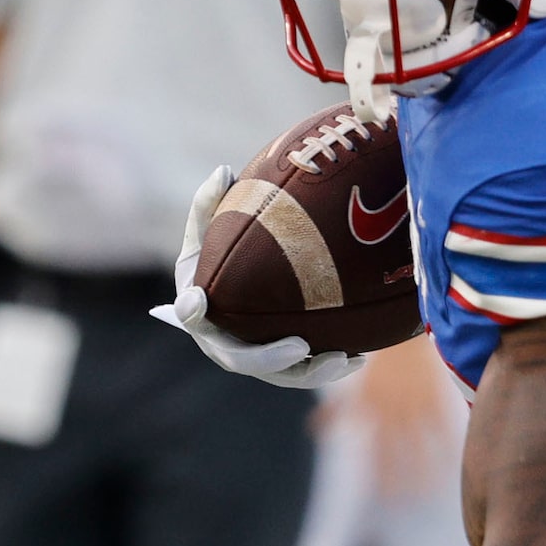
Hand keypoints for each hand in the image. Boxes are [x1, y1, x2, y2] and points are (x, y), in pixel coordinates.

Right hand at [154, 165, 368, 390]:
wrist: (247, 282)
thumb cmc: (228, 251)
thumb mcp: (215, 225)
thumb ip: (212, 202)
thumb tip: (223, 170)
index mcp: (199, 305)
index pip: (189, 312)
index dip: (191, 310)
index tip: (198, 301)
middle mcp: (219, 339)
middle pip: (237, 358)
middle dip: (267, 358)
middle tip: (299, 346)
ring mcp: (249, 357)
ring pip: (276, 375)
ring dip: (307, 373)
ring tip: (340, 360)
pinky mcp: (278, 366)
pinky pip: (302, 374)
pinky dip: (327, 369)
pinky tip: (356, 359)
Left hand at [350, 334, 461, 494]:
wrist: (398, 323)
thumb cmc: (377, 358)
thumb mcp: (354, 385)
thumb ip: (335, 411)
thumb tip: (313, 430)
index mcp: (372, 411)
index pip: (376, 453)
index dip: (383, 477)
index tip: (387, 498)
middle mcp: (392, 412)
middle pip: (398, 455)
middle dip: (403, 481)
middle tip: (410, 502)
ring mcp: (415, 405)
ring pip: (423, 446)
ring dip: (428, 470)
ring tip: (432, 490)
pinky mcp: (435, 395)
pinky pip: (443, 427)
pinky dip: (448, 444)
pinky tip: (454, 460)